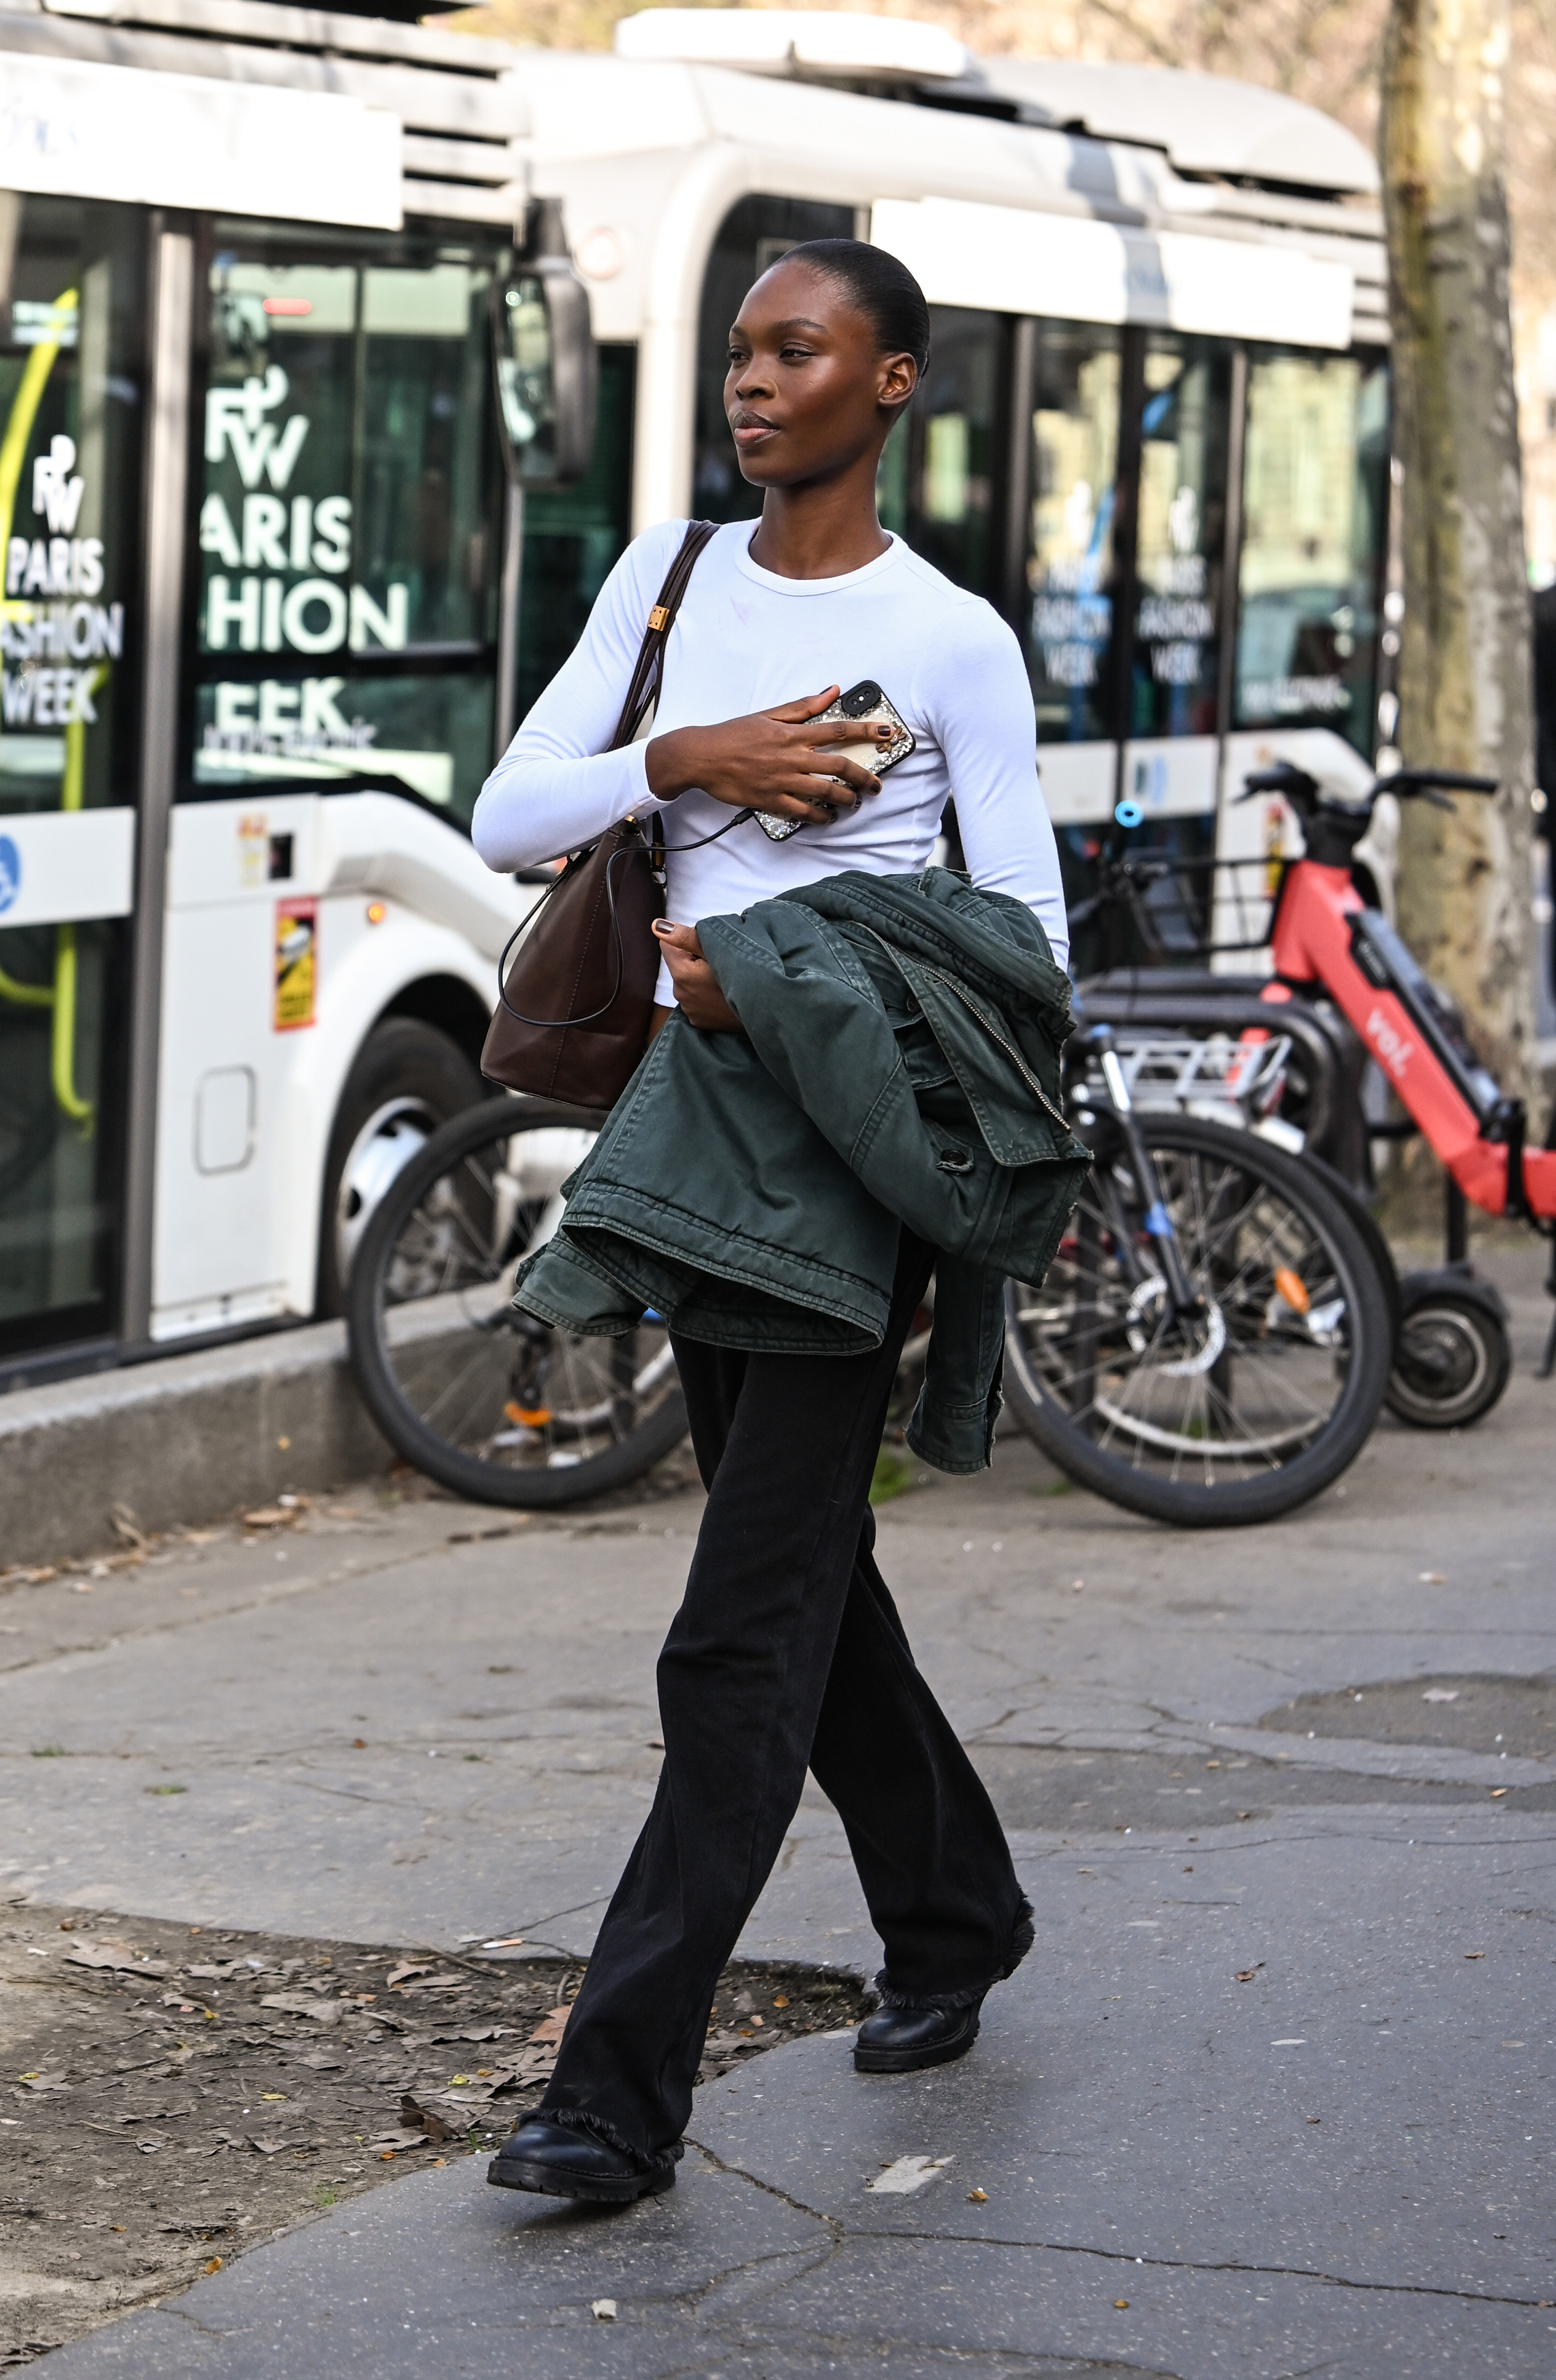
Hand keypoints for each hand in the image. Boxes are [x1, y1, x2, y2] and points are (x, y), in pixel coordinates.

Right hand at [645, 687, 891, 826]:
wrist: (702, 755)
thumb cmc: (734, 735)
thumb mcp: (770, 714)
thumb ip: (804, 706)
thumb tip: (832, 692)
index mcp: (793, 733)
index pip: (838, 729)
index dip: (866, 730)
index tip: (887, 733)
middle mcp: (792, 756)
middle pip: (839, 765)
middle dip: (864, 776)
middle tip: (875, 784)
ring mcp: (782, 780)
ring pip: (825, 791)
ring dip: (846, 799)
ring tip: (855, 802)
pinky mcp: (771, 799)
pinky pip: (803, 811)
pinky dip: (820, 816)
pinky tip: (829, 817)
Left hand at [651, 921, 743, 1031]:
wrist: (766, 1011)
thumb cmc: (745, 976)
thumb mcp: (718, 950)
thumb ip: (686, 937)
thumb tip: (655, 925)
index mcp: (682, 974)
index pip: (667, 946)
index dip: (686, 942)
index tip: (708, 947)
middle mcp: (680, 994)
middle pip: (679, 965)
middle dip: (694, 960)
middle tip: (721, 963)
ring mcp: (689, 1010)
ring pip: (688, 982)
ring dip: (699, 978)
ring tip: (723, 980)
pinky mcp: (698, 1022)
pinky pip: (695, 1000)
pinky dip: (705, 995)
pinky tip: (722, 995)